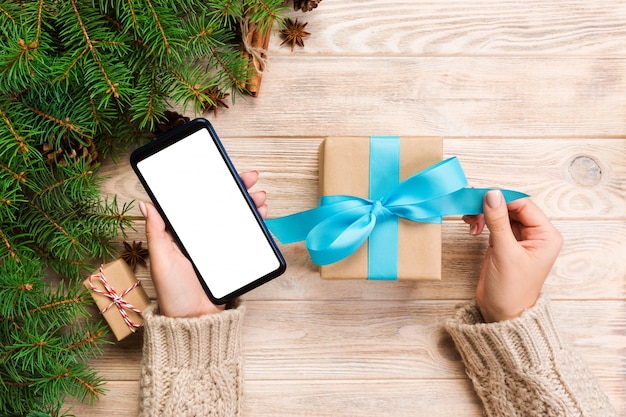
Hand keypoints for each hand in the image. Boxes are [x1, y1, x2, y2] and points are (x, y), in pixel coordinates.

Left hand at [140, 170, 267, 317]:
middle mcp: (203, 237)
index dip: (213, 185)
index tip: (224, 172)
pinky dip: (257, 227)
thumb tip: (145, 203)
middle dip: (239, 190)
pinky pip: (247, 239)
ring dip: (251, 206)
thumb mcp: (161, 260)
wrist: (195, 321)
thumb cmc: (173, 293)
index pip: (201, 202)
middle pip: (223, 206)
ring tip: (260, 199)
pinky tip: (262, 219)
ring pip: (238, 219)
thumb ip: (156, 232)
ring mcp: (220, 247)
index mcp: (184, 233)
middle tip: (251, 179)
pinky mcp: (234, 259)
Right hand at [462, 190, 562, 322]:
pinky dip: (482, 222)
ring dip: (484, 214)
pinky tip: (473, 228)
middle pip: (511, 207)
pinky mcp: (504, 243)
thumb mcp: (505, 253)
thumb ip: (498, 221)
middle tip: (472, 210)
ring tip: (471, 222)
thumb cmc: (511, 290)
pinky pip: (493, 223)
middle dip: (490, 207)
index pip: (524, 205)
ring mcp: (518, 239)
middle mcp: (535, 235)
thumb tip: (492, 194)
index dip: (502, 200)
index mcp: (546, 236)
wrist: (501, 314)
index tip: (481, 198)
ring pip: (500, 214)